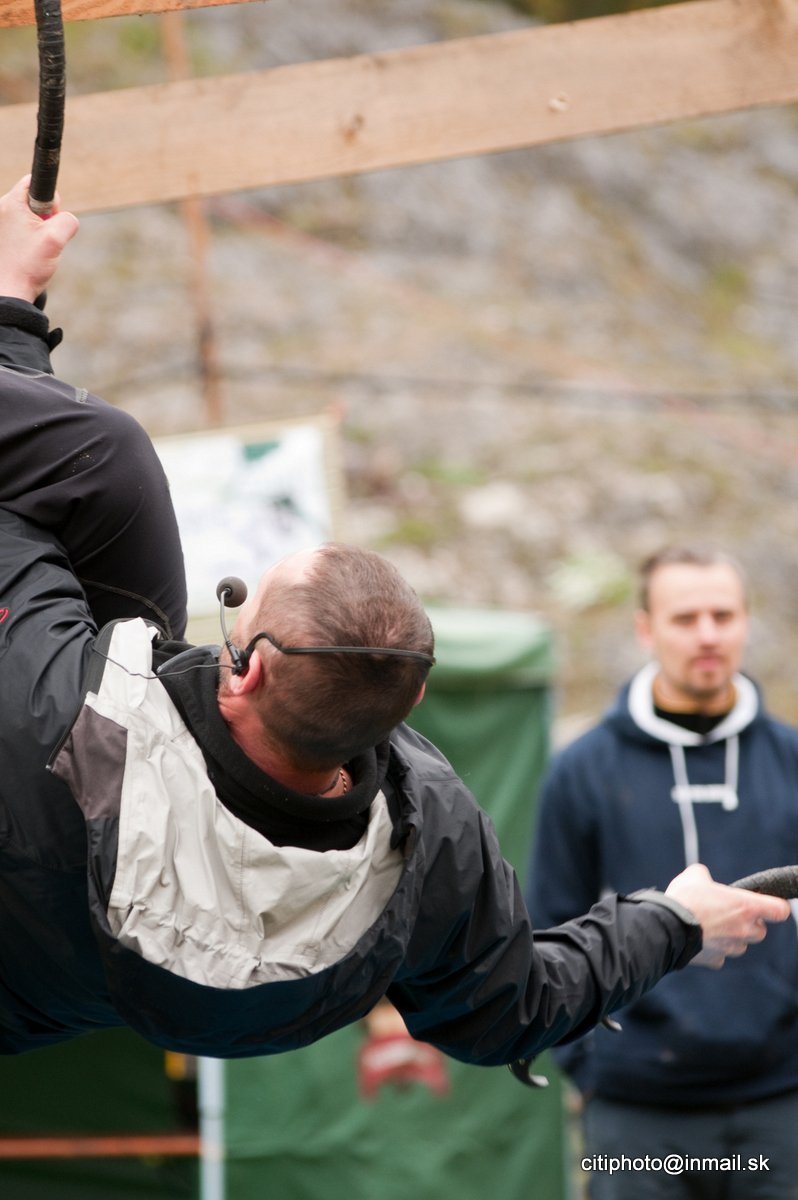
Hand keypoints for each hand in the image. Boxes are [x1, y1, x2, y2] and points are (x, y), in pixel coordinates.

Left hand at [0, 175, 78, 301]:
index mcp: (10, 204)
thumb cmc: (27, 265)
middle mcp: (1, 211)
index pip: (32, 182)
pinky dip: (30, 242)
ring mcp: (0, 226)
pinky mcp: (2, 240)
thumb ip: (67, 220)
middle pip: (31, 202)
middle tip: (46, 238)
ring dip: (38, 232)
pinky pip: (21, 233)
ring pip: (27, 219)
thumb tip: (68, 219)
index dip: (49, 198)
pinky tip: (29, 257)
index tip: (52, 218)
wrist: (9, 292)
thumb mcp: (56, 239)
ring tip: (36, 251)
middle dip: (45, 218)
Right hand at [665, 863, 790, 967]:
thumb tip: (702, 877)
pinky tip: (700, 940)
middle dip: (749, 924)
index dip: (775, 906)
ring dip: (732, 937)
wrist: (667, 926)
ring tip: (712, 927)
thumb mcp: (694, 875)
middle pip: (760, 932)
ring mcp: (731, 947)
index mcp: (746, 907)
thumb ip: (705, 875)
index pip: (779, 910)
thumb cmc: (684, 899)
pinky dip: (714, 950)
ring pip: (741, 945)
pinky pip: (721, 957)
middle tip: (731, 915)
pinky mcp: (715, 960)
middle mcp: (743, 929)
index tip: (768, 905)